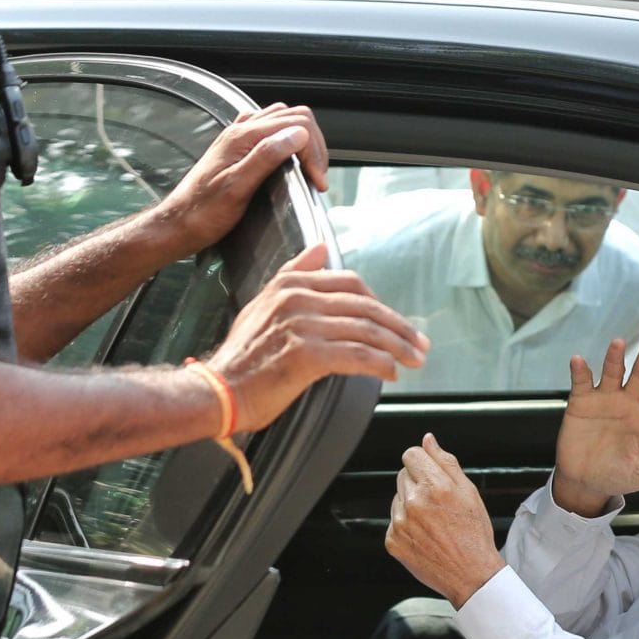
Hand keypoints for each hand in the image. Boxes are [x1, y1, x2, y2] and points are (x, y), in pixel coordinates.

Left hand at [149, 104, 331, 258]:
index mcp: (243, 137)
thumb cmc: (204, 213)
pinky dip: (287, 141)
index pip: (296, 124)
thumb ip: (266, 156)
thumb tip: (297, 135)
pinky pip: (270, 130)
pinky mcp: (238, 148)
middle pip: (294, 117)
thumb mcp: (237, 187)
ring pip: (284, 120)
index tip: (316, 181)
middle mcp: (241, 131)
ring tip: (307, 170)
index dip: (313, 151)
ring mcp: (239, 137)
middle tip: (316, 177)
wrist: (178, 224)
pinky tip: (288, 161)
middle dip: (314, 145)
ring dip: (304, 141)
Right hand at [202, 243, 427, 429]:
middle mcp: (297, 299)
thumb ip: (293, 273)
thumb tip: (320, 247)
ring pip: (367, 332)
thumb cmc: (243, 356)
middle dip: (399, 327)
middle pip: (366, 307)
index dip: (380, 303)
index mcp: (290, 284)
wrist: (218, 391)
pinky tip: (390, 373)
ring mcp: (302, 326)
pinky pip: (357, 355)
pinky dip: (380, 364)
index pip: (351, 283)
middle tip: (419, 345)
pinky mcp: (306, 356)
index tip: (396, 323)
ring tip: (413, 361)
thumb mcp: (263, 303)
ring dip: (398, 348)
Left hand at [386, 434, 503, 605]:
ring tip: (433, 521)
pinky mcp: (392, 540)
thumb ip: (446, 462)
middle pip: (403, 475)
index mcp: (435, 486)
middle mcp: (414, 502)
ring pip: (398, 498)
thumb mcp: (468, 492)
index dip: (422, 461)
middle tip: (437, 502)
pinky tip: (424, 534)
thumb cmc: (473, 535)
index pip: (411, 454)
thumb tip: (428, 440)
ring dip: (411, 503)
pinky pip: (394, 521)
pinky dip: (406, 525)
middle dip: (418, 482)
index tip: (430, 472)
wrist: (471, 574)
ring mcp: (400, 522)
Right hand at [551, 333, 638, 515]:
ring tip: (618, 343)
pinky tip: (578, 361)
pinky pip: (582, 382)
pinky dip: (580, 371)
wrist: (584, 481)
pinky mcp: (582, 402)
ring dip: (615, 358)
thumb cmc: (617, 476)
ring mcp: (606, 400)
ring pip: (614, 373)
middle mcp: (630, 405)